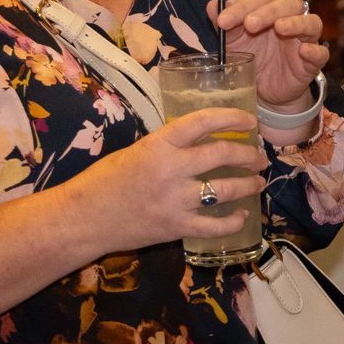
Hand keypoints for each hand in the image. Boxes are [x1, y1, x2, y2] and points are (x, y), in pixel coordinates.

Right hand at [76, 107, 268, 252]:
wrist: (85, 218)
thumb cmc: (104, 181)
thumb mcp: (137, 151)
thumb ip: (168, 146)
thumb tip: (200, 143)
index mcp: (159, 144)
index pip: (203, 122)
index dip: (231, 117)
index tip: (250, 120)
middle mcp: (172, 169)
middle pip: (222, 154)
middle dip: (248, 154)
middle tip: (258, 156)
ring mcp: (176, 200)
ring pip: (225, 189)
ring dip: (248, 185)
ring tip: (258, 182)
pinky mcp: (176, 227)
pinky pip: (214, 225)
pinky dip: (233, 222)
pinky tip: (242, 216)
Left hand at [213, 0, 327, 108]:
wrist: (264, 88)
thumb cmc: (252, 54)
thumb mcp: (233, 39)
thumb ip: (224, 21)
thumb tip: (212, 5)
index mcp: (272, 5)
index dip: (243, 4)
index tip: (223, 20)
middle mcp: (292, 16)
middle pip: (289, 3)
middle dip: (268, 11)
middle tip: (249, 24)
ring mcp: (305, 38)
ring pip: (310, 22)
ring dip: (295, 23)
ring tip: (279, 28)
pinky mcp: (313, 61)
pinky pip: (321, 52)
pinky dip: (314, 50)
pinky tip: (303, 51)